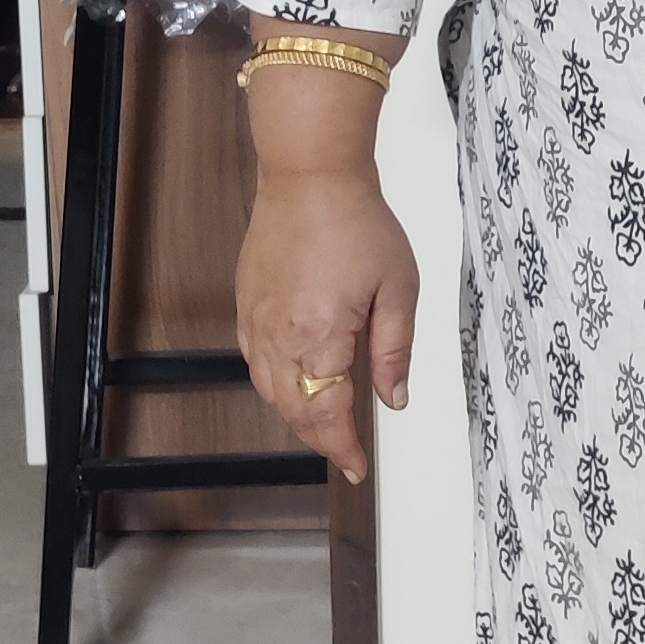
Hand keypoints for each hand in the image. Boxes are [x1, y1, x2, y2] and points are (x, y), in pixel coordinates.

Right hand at [235, 168, 418, 486]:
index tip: (358, 466)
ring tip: (324, 427)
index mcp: (320, 337)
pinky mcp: (246, 304)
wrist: (310, 177)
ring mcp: (257, 321)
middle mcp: (280, 336)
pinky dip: (273, 385)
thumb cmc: (356, 222)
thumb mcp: (397, 289)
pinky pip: (254, 361)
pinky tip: (292, 385)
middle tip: (347, 453)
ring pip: (269, 391)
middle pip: (295, 411)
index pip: (328, 415)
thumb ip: (395, 351)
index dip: (343, 448)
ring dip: (296, 416)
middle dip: (321, 439)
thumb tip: (394, 398)